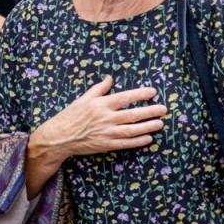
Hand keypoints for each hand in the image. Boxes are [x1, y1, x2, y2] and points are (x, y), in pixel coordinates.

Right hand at [34, 75, 166, 162]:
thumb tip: (110, 78)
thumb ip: (99, 89)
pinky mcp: (107, 145)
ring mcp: (107, 133)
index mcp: (100, 104)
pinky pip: (126, 144)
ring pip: (132, 130)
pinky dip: (138, 141)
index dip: (140, 94)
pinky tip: (148, 138)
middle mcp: (105, 118)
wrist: (60, 136)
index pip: (124, 97)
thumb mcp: (83, 98)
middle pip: (132, 114)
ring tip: (160, 123)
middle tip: (163, 109)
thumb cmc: (71, 115)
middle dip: (150, 111)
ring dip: (148, 126)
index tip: (153, 91)